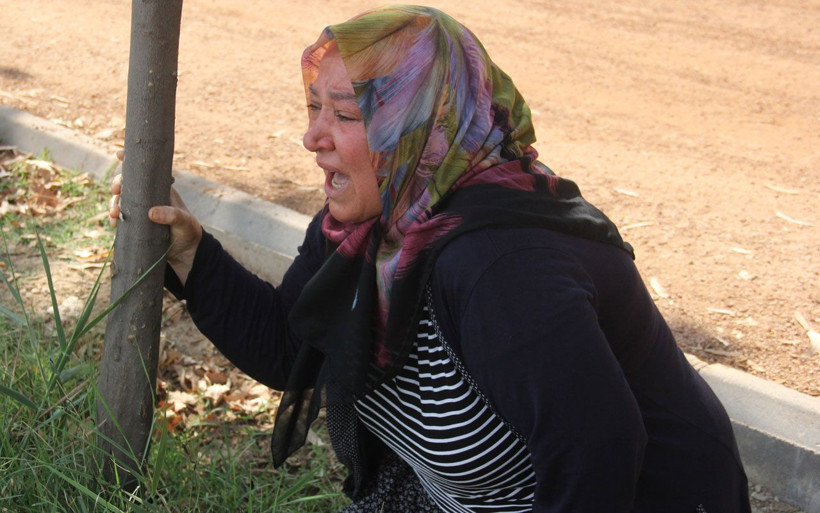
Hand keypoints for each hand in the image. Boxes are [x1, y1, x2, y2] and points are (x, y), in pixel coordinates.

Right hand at [108, 151, 201, 284]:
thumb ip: (171, 215)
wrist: (186, 253)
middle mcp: (149, 196)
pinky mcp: (136, 223)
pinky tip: (113, 222)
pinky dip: (114, 217)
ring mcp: (141, 209)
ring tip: (114, 213)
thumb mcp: (183, 221)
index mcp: (162, 189)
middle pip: (128, 183)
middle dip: (118, 185)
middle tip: (116, 192)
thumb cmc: (188, 231)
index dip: (131, 160)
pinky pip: (120, 216)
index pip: (147, 171)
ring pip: (121, 199)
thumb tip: (151, 212)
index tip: (119, 153)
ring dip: (113, 203)